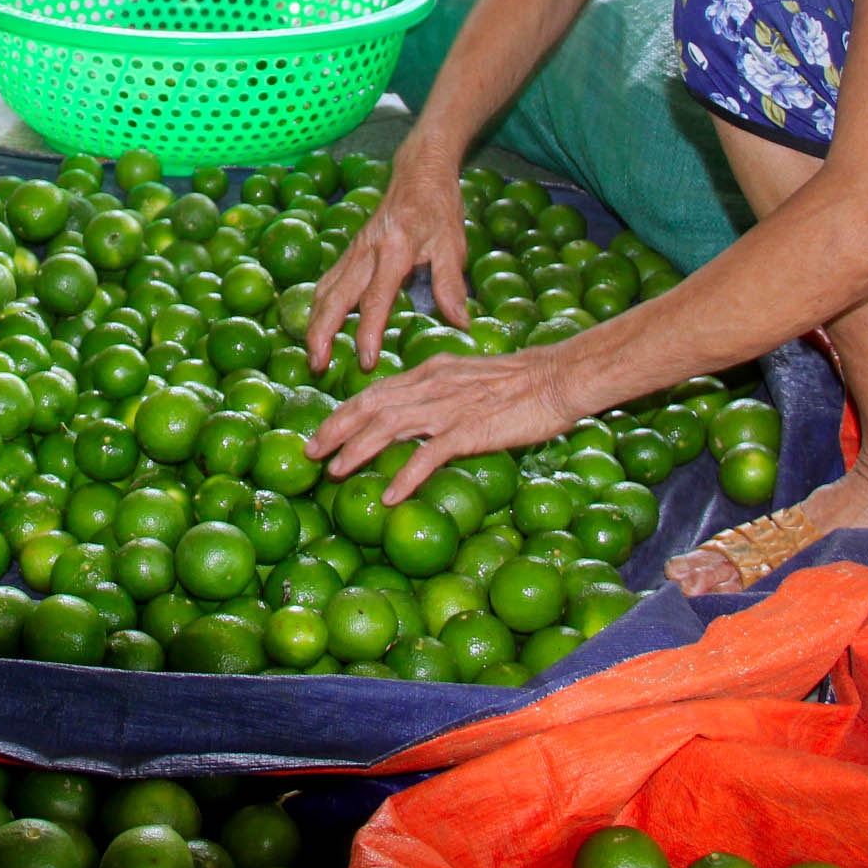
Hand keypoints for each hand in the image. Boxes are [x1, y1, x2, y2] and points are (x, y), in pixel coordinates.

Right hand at [305, 157, 471, 373]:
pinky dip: (319, 306)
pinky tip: (318, 326)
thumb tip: (461, 324)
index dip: (369, 332)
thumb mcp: (453, 244)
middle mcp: (367, 250)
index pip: (376, 298)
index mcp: (394, 249)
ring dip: (315, 323)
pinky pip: (328, 281)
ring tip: (314, 355)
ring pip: (325, 290)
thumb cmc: (439, 207)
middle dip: (322, 333)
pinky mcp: (350, 251)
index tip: (366, 361)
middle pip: (335, 297)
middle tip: (317, 366)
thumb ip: (451, 284)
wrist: (418, 171)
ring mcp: (354, 250)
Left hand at [309, 349, 581, 503]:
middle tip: (310, 454)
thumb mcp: (466, 379)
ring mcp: (449, 407)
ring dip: (357, 450)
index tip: (321, 433)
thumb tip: (413, 417)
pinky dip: (407, 475)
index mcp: (428, 372)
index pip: (374, 392)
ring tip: (335, 471)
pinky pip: (430, 455)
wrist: (556, 378)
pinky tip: (390, 495)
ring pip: (389, 426)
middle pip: (370, 406)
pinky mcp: (471, 429)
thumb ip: (437, 393)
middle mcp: (431, 385)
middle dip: (335, 430)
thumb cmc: (518, 383)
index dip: (342, 413)